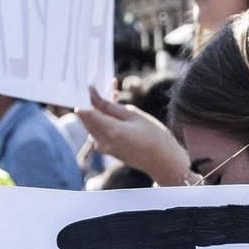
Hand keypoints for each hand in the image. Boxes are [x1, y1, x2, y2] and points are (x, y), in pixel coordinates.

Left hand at [73, 86, 189, 185]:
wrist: (163, 162)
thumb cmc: (154, 137)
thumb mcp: (134, 115)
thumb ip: (111, 106)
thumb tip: (93, 97)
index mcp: (110, 131)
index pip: (85, 112)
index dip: (88, 98)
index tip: (94, 86)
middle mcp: (102, 141)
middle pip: (87, 117)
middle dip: (95, 102)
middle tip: (112, 89)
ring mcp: (104, 148)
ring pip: (92, 123)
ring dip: (100, 110)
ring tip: (117, 98)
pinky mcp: (107, 151)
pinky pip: (99, 131)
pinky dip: (104, 120)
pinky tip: (117, 113)